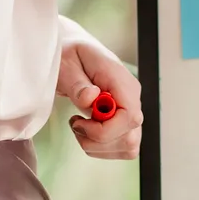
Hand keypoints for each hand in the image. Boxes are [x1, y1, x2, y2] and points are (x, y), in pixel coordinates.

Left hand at [57, 24, 143, 160]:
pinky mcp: (124, 122)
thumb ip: (78, 83)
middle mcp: (132, 98)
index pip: (130, 117)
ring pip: (128, 146)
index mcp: (121, 81)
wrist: (72, 52)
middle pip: (130, 137)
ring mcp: (130, 111)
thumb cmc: (69, 55)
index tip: (79, 123)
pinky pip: (122, 147)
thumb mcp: (66, 64)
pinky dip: (101, 147)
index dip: (105, 130)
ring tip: (79, 126)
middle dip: (98, 141)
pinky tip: (87, 130)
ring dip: (98, 146)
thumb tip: (91, 97)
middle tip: (75, 123)